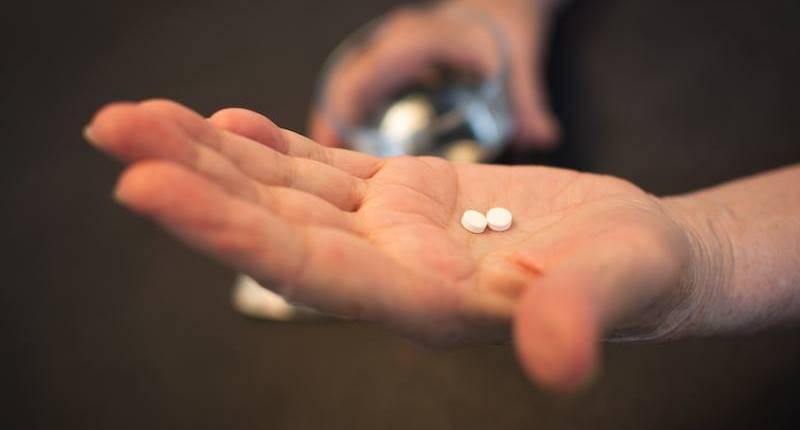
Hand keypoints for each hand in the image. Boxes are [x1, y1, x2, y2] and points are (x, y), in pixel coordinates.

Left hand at [86, 100, 700, 391]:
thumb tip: (556, 358)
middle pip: (273, 224)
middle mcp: (390, 268)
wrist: (636, 255)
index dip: (227, 231)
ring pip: (286, 189)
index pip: (308, 270)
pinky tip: (227, 122)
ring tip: (143, 119)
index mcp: (424, 301)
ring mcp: (393, 228)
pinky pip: (325, 171)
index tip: (147, 189)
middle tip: (116, 132)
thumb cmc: (634, 276)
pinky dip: (273, 146)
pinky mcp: (407, 197)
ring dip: (213, 155)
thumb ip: (579, 316)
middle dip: (191, 180)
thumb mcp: (619, 287)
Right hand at [310, 0, 561, 147]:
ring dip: (335, 117)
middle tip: (324, 163)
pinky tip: (345, 142)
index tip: (335, 140)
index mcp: (420, 40)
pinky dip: (347, 111)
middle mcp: (396, 40)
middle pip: (348, 79)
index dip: (348, 104)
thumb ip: (529, 103)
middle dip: (332, 119)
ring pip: (346, 81)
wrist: (498, 8)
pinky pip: (355, 83)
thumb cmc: (505, 35)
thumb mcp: (519, 65)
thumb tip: (546, 139)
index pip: (373, 70)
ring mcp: (387, 47)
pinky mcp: (386, 60)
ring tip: (327, 159)